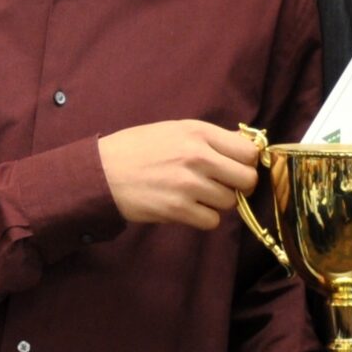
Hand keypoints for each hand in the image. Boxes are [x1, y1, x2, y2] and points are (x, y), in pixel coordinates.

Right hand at [99, 121, 260, 229]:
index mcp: (199, 132)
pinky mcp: (177, 209)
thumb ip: (211, 138)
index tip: (236, 167)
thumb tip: (248, 147)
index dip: (246, 163)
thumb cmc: (138, 149)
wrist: (102, 172)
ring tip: (197, 195)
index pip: (248, 152)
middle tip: (223, 185)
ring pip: (230, 202)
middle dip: (239, 186)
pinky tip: (188, 208)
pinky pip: (212, 221)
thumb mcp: (175, 130)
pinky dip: (203, 218)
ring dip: (218, 202)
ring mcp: (188, 184)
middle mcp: (197, 156)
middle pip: (247, 179)